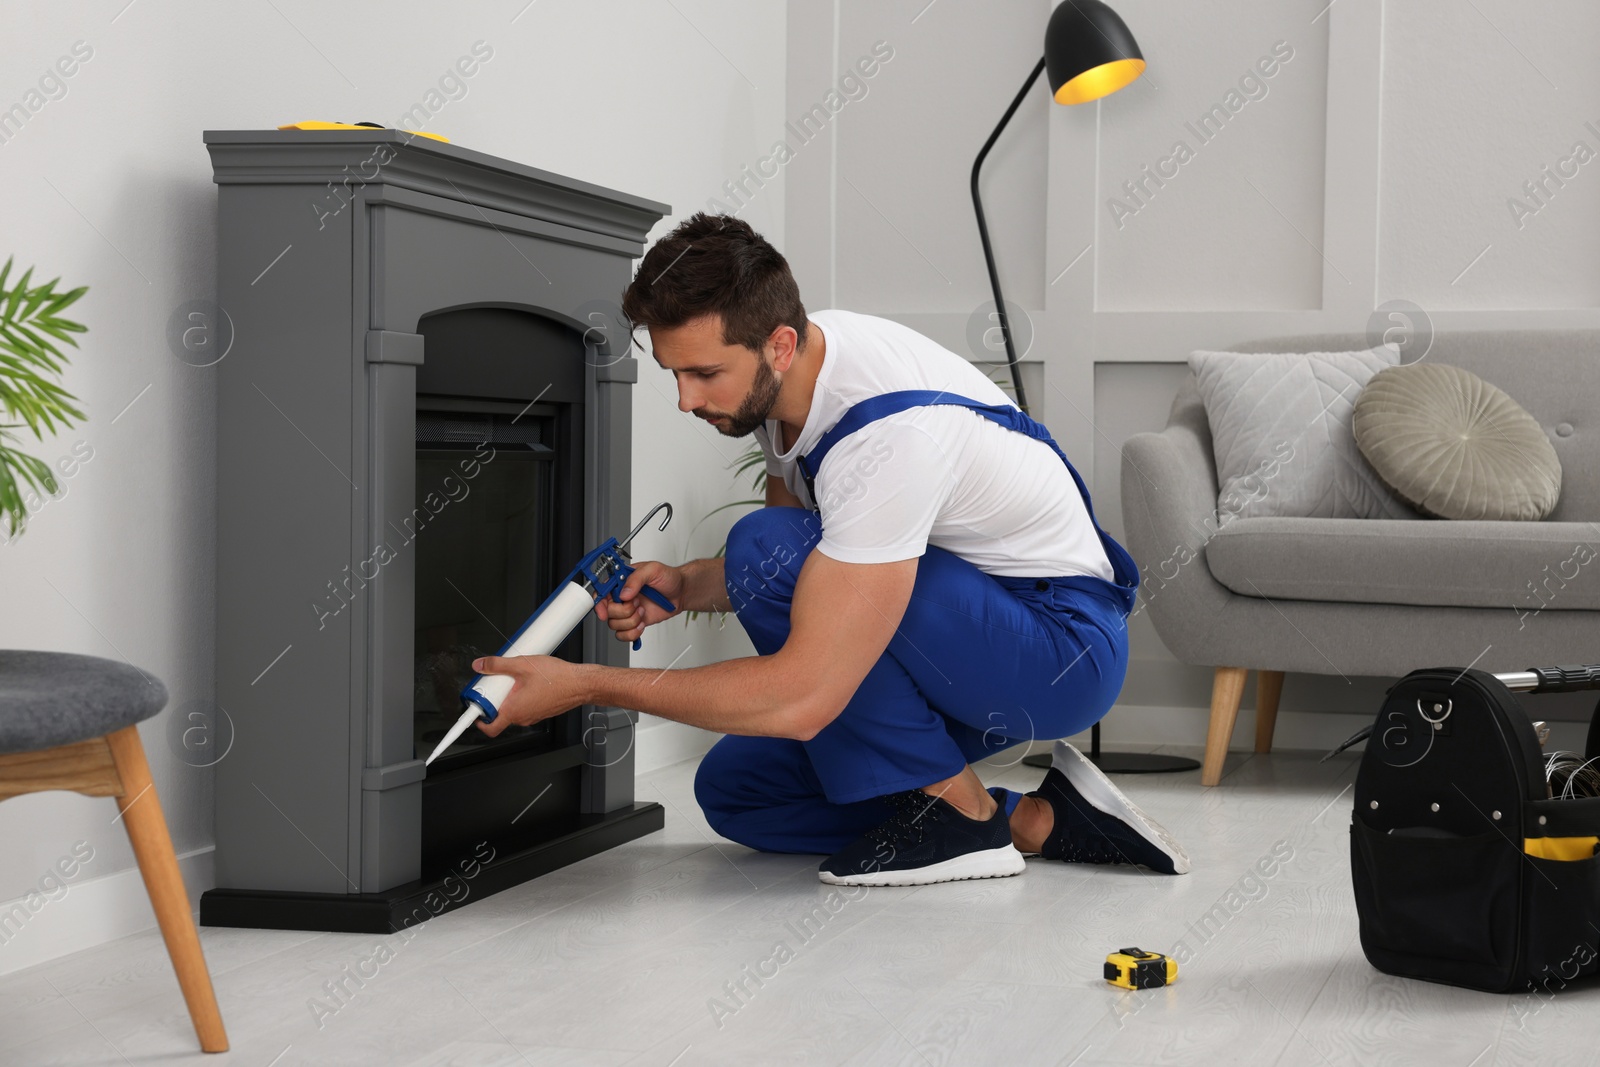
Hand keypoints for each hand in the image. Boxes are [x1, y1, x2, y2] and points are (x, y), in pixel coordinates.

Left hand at [469, 654, 586, 736]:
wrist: (581, 683)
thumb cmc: (558, 679)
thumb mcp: (522, 665)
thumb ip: (497, 665)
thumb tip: (480, 665)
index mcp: (514, 710)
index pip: (489, 728)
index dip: (477, 720)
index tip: (473, 711)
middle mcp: (523, 717)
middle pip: (499, 714)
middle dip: (494, 699)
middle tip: (496, 683)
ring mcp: (533, 715)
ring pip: (513, 709)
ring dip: (509, 696)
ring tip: (515, 679)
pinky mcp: (541, 711)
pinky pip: (525, 706)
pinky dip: (522, 696)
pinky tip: (528, 681)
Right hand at [594, 561, 684, 642]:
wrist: (680, 593)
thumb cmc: (667, 578)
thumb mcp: (652, 570)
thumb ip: (636, 579)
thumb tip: (624, 593)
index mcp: (621, 582)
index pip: (601, 593)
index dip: (599, 604)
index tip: (604, 612)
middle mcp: (621, 597)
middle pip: (608, 612)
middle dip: (624, 611)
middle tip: (637, 603)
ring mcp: (627, 611)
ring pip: (615, 625)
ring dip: (631, 621)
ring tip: (642, 611)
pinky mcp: (634, 622)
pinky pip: (624, 635)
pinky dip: (633, 633)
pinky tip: (642, 624)